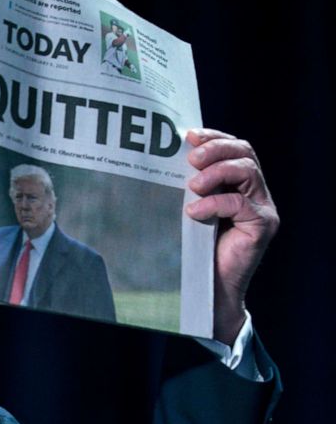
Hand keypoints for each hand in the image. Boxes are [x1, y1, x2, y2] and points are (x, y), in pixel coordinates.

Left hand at [186, 129, 278, 344]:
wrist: (208, 288)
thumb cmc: (194, 249)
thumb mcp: (189, 210)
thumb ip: (187, 187)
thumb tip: (160, 160)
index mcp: (239, 183)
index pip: (235, 147)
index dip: (214, 137)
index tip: (187, 135)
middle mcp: (256, 192)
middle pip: (245, 152)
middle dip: (216, 148)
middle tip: (191, 159)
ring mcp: (263, 208)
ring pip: (248, 171)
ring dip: (217, 172)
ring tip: (192, 185)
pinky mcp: (262, 226)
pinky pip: (240, 203)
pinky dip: (215, 202)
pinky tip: (194, 211)